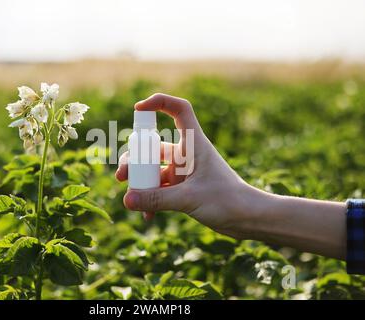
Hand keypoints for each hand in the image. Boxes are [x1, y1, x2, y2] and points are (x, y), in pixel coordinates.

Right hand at [115, 93, 254, 236]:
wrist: (248, 219)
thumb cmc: (227, 201)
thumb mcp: (189, 198)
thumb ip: (157, 199)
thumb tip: (126, 199)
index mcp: (194, 144)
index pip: (179, 110)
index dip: (159, 103)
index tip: (138, 109)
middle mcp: (186, 154)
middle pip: (153, 147)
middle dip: (134, 161)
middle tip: (122, 177)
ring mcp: (184, 172)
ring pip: (153, 171)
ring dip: (141, 184)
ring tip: (131, 201)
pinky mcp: (183, 189)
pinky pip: (160, 190)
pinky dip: (152, 200)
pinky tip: (148, 216)